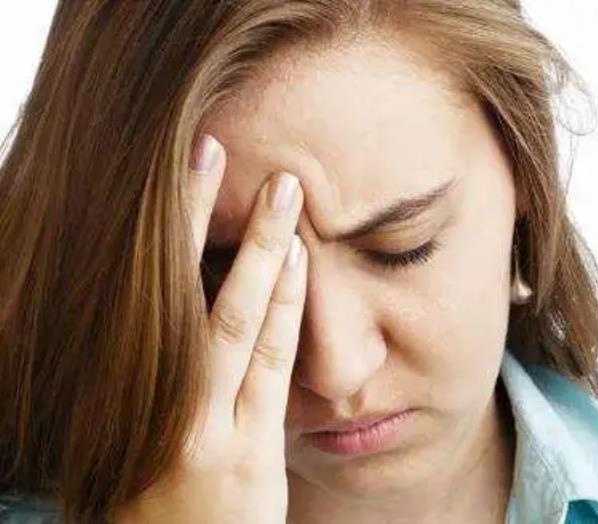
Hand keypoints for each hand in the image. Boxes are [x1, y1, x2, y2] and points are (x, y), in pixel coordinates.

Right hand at [114, 133, 306, 522]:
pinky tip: (299, 263)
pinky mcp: (246, 451)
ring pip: (235, 322)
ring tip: (283, 196)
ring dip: (262, 253)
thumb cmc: (142, 486)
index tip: (191, 166)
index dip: (172, 222)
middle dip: (204, 217)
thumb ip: (155, 357)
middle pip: (183, 290)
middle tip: (218, 150)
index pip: (149, 286)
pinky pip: (268, 366)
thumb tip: (174, 286)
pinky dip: (284, 310)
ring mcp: (205, 426)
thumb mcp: (135, 419)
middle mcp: (158, 400)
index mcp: (124, 384)